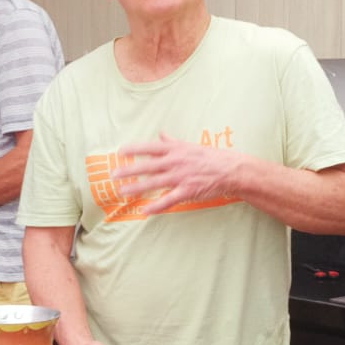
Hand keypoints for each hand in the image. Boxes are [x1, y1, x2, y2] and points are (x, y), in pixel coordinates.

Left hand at [116, 134, 242, 213]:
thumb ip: (173, 141)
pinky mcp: (187, 191)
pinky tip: (144, 210)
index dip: (135, 149)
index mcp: (175, 149)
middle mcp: (175, 162)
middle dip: (129, 170)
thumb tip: (161, 134)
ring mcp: (181, 177)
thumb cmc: (209, 157)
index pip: (150, 148)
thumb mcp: (189, 146)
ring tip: (122, 191)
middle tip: (114, 174)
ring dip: (137, 188)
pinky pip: (168, 200)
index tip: (120, 152)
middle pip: (147, 166)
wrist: (231, 170)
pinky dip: (156, 206)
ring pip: (154, 183)